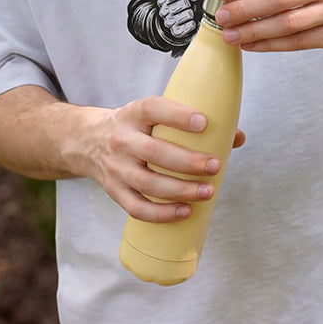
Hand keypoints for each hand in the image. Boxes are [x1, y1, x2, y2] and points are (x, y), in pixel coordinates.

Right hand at [84, 95, 245, 222]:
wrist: (87, 140)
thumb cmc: (133, 127)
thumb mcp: (152, 115)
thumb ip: (190, 123)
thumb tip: (235, 137)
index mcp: (133, 113)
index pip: (154, 109)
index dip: (178, 116)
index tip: (204, 122)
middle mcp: (122, 139)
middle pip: (155, 152)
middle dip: (188, 162)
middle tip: (214, 166)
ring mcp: (116, 167)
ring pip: (148, 184)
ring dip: (181, 191)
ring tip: (207, 191)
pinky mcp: (114, 190)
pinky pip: (137, 207)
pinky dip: (161, 214)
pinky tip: (184, 212)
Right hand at [157, 0, 198, 39]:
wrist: (177, 23)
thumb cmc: (180, 6)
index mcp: (162, 2)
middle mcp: (163, 12)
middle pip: (185, 3)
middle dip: (188, 4)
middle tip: (185, 7)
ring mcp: (169, 23)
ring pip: (189, 13)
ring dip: (191, 14)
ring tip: (186, 15)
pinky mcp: (176, 32)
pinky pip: (191, 24)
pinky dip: (192, 23)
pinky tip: (188, 22)